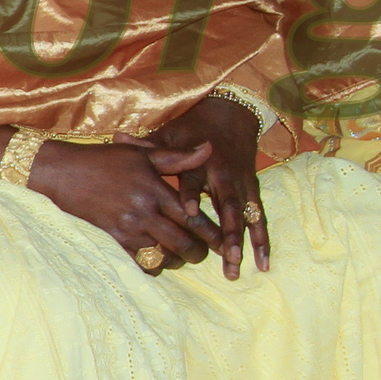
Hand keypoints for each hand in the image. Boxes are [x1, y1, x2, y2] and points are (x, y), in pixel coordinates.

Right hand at [27, 137, 227, 270]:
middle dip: (199, 253)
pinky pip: (140, 263)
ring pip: (164, 256)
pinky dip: (153, 266)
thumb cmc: (103, 160)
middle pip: (183, 243)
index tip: (223, 242)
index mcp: (155, 190)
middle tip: (204, 254)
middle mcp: (144, 213)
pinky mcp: (112, 241)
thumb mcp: (141, 154)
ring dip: (176, 260)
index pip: (194, 218)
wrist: (61, 174)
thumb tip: (209, 148)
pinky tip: (156, 260)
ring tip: (180, 257)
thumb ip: (178, 157)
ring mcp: (127, 230)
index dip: (212, 233)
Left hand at [144, 93, 271, 277]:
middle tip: (222, 253)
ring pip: (244, 216)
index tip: (189, 211)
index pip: (196, 180)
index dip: (193, 194)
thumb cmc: (193, 127)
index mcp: (202, 162)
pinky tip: (263, 263)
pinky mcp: (252, 191)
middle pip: (227, 205)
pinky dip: (261, 240)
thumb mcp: (171, 133)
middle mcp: (225, 175)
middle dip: (226, 231)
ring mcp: (241, 185)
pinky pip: (259, 218)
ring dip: (242, 241)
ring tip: (236, 264)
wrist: (230, 115)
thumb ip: (149, 144)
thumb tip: (118, 137)